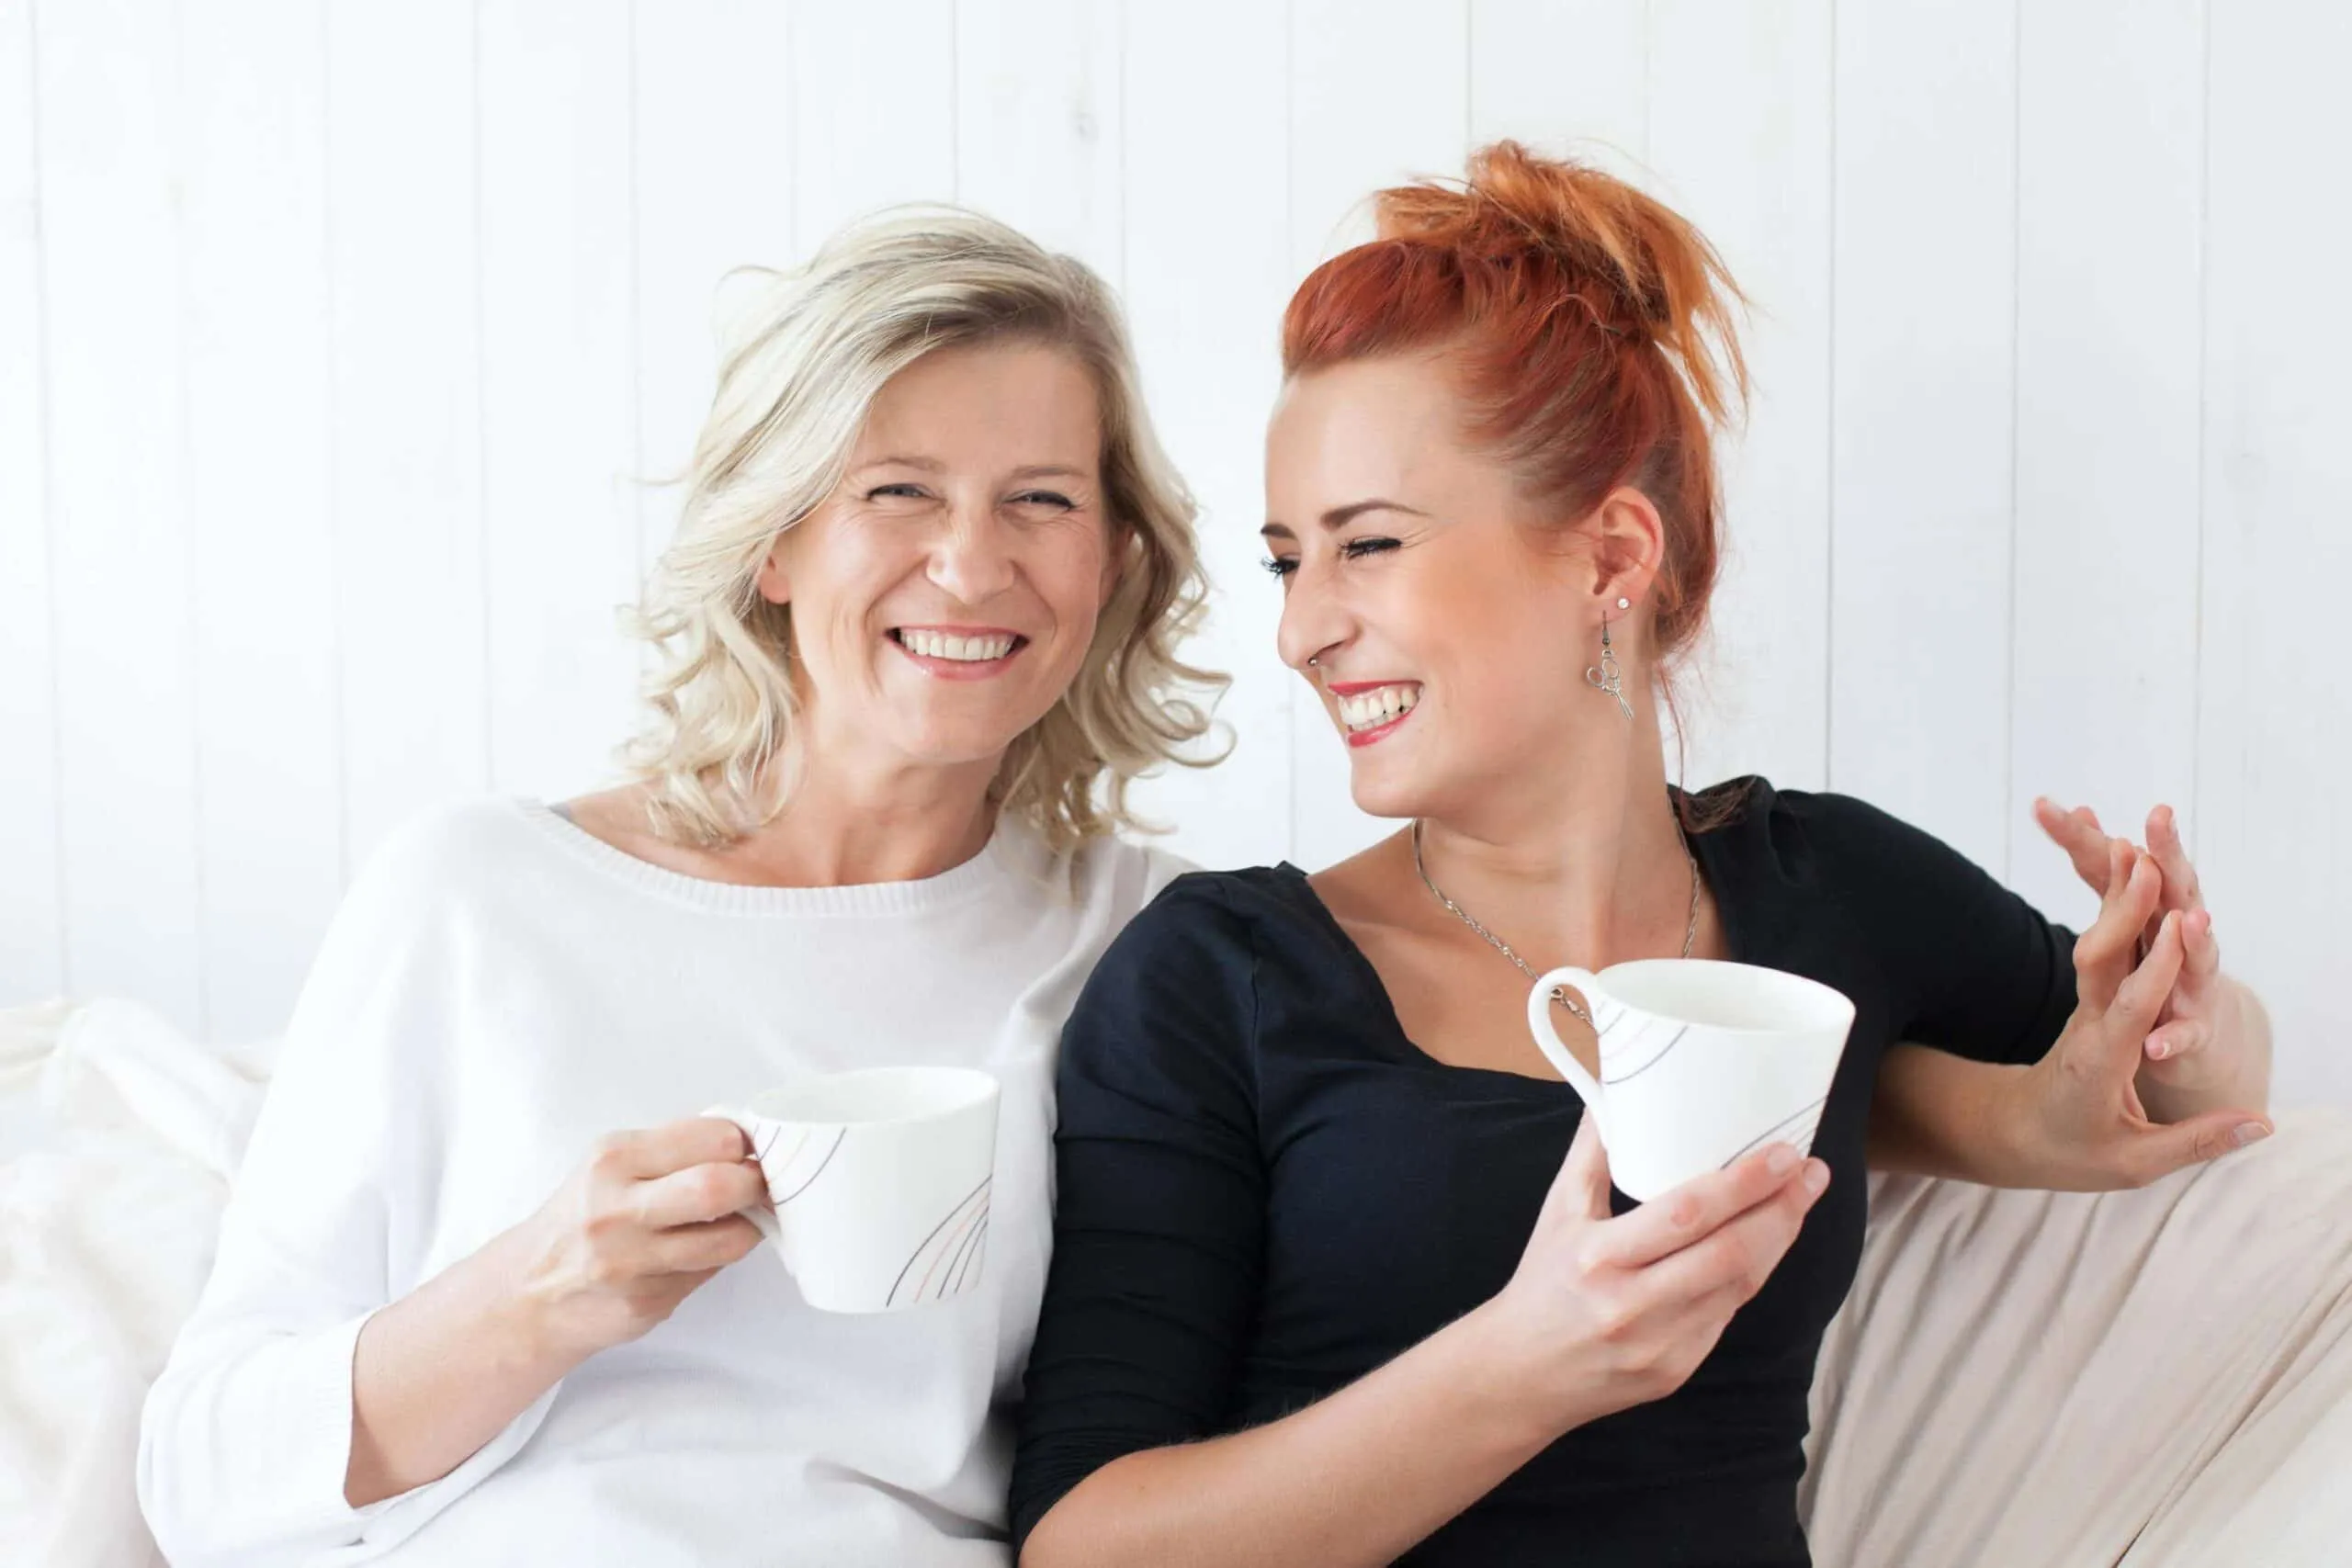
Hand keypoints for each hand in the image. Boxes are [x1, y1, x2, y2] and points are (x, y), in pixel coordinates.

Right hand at [510, 1117, 770, 1361]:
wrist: (528, 1292)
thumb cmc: (582, 1217)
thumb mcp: (612, 1165)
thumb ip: (673, 1150)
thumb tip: (748, 1145)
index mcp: (613, 1159)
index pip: (711, 1137)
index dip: (744, 1144)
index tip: (751, 1151)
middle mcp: (616, 1209)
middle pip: (718, 1187)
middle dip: (755, 1185)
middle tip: (758, 1186)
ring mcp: (630, 1262)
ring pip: (728, 1240)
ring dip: (747, 1228)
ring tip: (737, 1220)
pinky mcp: (644, 1303)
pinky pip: (707, 1274)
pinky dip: (713, 1261)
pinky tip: (693, 1255)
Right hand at [1485, 1115, 1826, 1429]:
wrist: (1522, 1375)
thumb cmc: (1542, 1284)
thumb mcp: (1559, 1212)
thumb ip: (1593, 1152)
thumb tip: (1619, 1093)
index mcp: (1599, 1258)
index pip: (1687, 1215)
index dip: (1744, 1183)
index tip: (1783, 1154)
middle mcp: (1632, 1306)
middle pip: (1730, 1254)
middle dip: (1781, 1209)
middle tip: (1810, 1173)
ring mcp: (1660, 1346)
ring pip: (1740, 1286)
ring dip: (1778, 1240)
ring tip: (1799, 1200)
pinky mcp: (1677, 1371)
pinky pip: (1727, 1315)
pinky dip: (1750, 1275)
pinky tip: (1763, 1245)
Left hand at [2008, 830, 2269, 1188]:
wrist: (2011, 1133)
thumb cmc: (2072, 1152)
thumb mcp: (2135, 1162)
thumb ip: (2199, 1141)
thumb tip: (2265, 1124)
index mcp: (2101, 1060)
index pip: (2131, 1007)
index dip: (2157, 968)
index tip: (2181, 928)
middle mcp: (2090, 1024)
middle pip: (2103, 959)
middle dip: (2125, 910)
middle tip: (2145, 860)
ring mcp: (2084, 1008)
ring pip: (2098, 945)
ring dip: (2115, 898)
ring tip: (2132, 846)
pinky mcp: (2087, 1002)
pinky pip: (2101, 950)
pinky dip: (2115, 914)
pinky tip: (2127, 877)